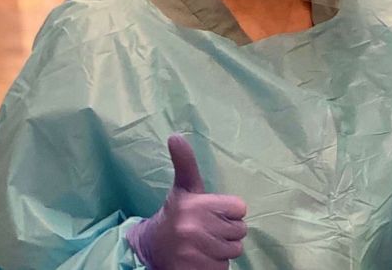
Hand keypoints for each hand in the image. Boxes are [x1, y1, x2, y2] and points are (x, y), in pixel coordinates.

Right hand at [127, 135, 247, 268]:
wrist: (151, 247)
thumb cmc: (176, 214)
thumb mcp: (183, 188)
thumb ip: (185, 163)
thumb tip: (175, 136)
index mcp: (193, 205)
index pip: (240, 208)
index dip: (230, 211)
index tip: (212, 212)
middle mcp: (191, 228)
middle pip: (240, 231)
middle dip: (227, 232)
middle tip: (206, 230)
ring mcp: (192, 252)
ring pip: (234, 251)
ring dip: (223, 250)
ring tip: (203, 244)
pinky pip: (224, 268)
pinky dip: (215, 265)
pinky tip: (201, 258)